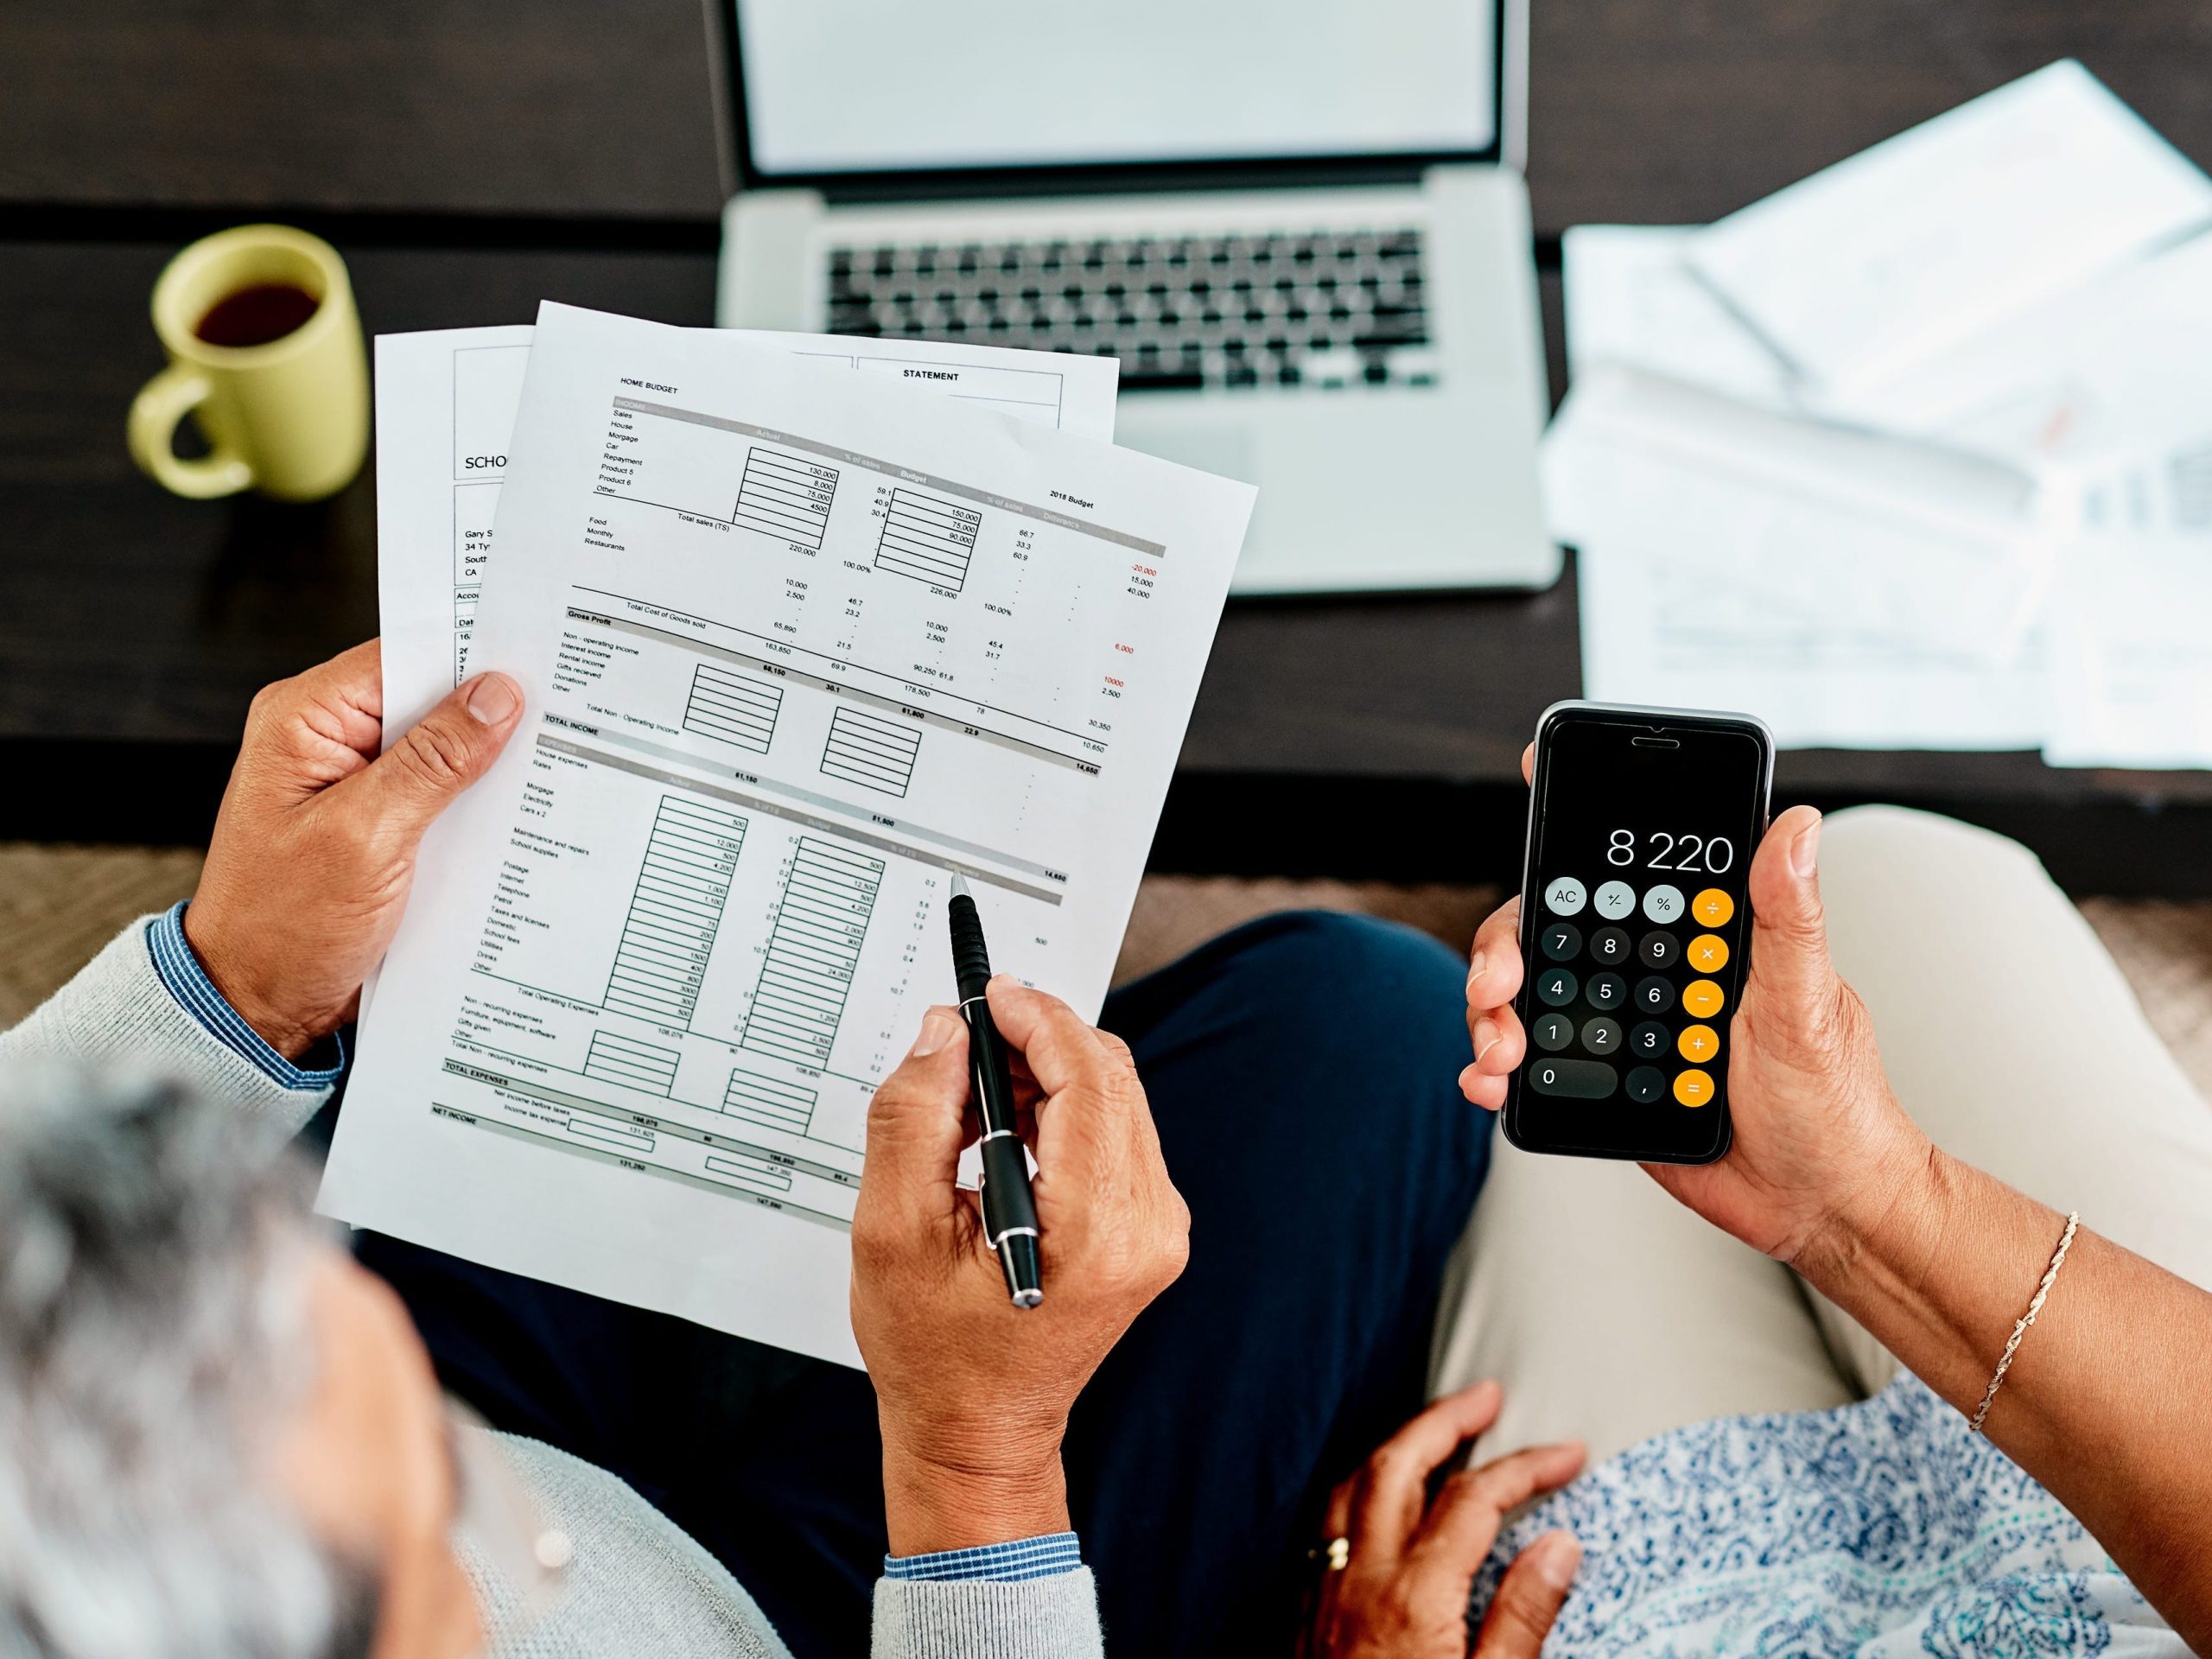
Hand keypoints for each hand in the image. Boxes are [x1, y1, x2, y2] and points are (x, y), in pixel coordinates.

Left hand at [184, 641, 525, 1057]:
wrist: (260, 1004)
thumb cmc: (282, 927)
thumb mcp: (365, 837)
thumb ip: (432, 762)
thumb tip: (495, 697)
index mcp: (303, 719)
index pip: (403, 656)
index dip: (470, 657)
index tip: (537, 664)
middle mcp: (327, 738)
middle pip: (428, 698)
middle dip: (488, 713)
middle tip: (557, 720)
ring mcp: (356, 782)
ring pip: (442, 748)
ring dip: (487, 766)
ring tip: (543, 771)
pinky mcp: (380, 822)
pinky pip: (440, 792)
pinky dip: (475, 804)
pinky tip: (512, 815)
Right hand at [851, 977, 1189, 1554]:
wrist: (978, 1434)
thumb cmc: (936, 1356)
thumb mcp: (895, 1230)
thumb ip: (915, 1117)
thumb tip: (945, 1034)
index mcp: (1097, 1227)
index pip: (1089, 1077)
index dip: (1037, 1019)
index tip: (988, 995)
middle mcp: (1147, 1225)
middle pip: (1110, 1077)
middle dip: (1037, 1042)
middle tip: (964, 1044)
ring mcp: (1157, 1229)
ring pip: (1114, 1098)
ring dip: (1046, 1075)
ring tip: (971, 1099)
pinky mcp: (1148, 1229)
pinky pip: (1114, 1133)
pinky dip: (1061, 1112)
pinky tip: (1004, 1134)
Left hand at [1308, 1382, 1583, 1658]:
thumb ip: (1522, 1617)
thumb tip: (1559, 1547)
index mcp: (1414, 1594)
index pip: (1474, 1500)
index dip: (1525, 1467)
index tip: (1565, 1455)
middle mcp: (1361, 1577)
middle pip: (1397, 1464)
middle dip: (1444, 1419)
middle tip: (1484, 1398)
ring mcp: (1323, 1590)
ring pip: (1350, 1485)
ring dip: (1395, 1446)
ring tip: (1432, 1432)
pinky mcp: (1302, 1610)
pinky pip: (1325, 1523)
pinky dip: (1357, 1489)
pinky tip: (1376, 1498)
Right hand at [1461, 748, 1932, 1265]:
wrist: (1819, 1205)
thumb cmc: (1835, 1103)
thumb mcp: (1810, 1005)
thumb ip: (1788, 919)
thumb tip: (1794, 825)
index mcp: (1702, 937)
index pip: (1627, 867)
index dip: (1575, 823)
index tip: (1534, 781)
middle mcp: (1653, 972)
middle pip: (1552, 930)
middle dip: (1506, 947)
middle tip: (1498, 984)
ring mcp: (1622, 1027)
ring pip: (1531, 995)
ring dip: (1493, 1014)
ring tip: (1497, 1051)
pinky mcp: (1601, 1085)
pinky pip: (1533, 1064)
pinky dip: (1494, 1067)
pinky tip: (1490, 1080)